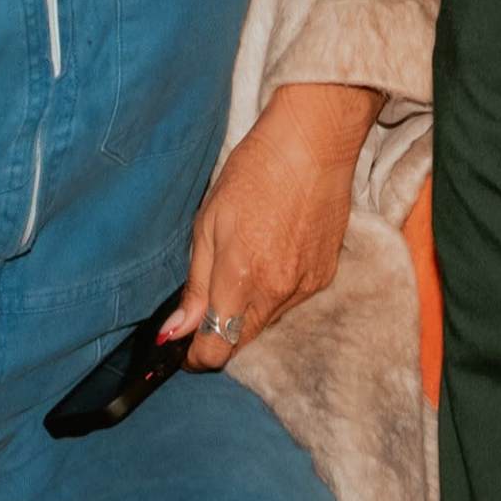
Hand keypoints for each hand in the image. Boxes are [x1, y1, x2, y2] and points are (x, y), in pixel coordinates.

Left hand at [162, 82, 381, 369]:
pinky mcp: (325, 276)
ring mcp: (305, 287)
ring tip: (246, 258)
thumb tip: (175, 334)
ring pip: (267, 321)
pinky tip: (273, 252)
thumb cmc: (253, 173)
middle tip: (209, 296)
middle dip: (220, 330)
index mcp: (240, 278)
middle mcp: (276, 292)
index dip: (198, 355)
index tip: (186, 346)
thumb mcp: (207, 223)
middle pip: (242, 340)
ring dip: (249, 308)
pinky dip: (276, 290)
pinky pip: (292, 301)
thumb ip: (195, 285)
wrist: (313, 144)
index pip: (217, 349)